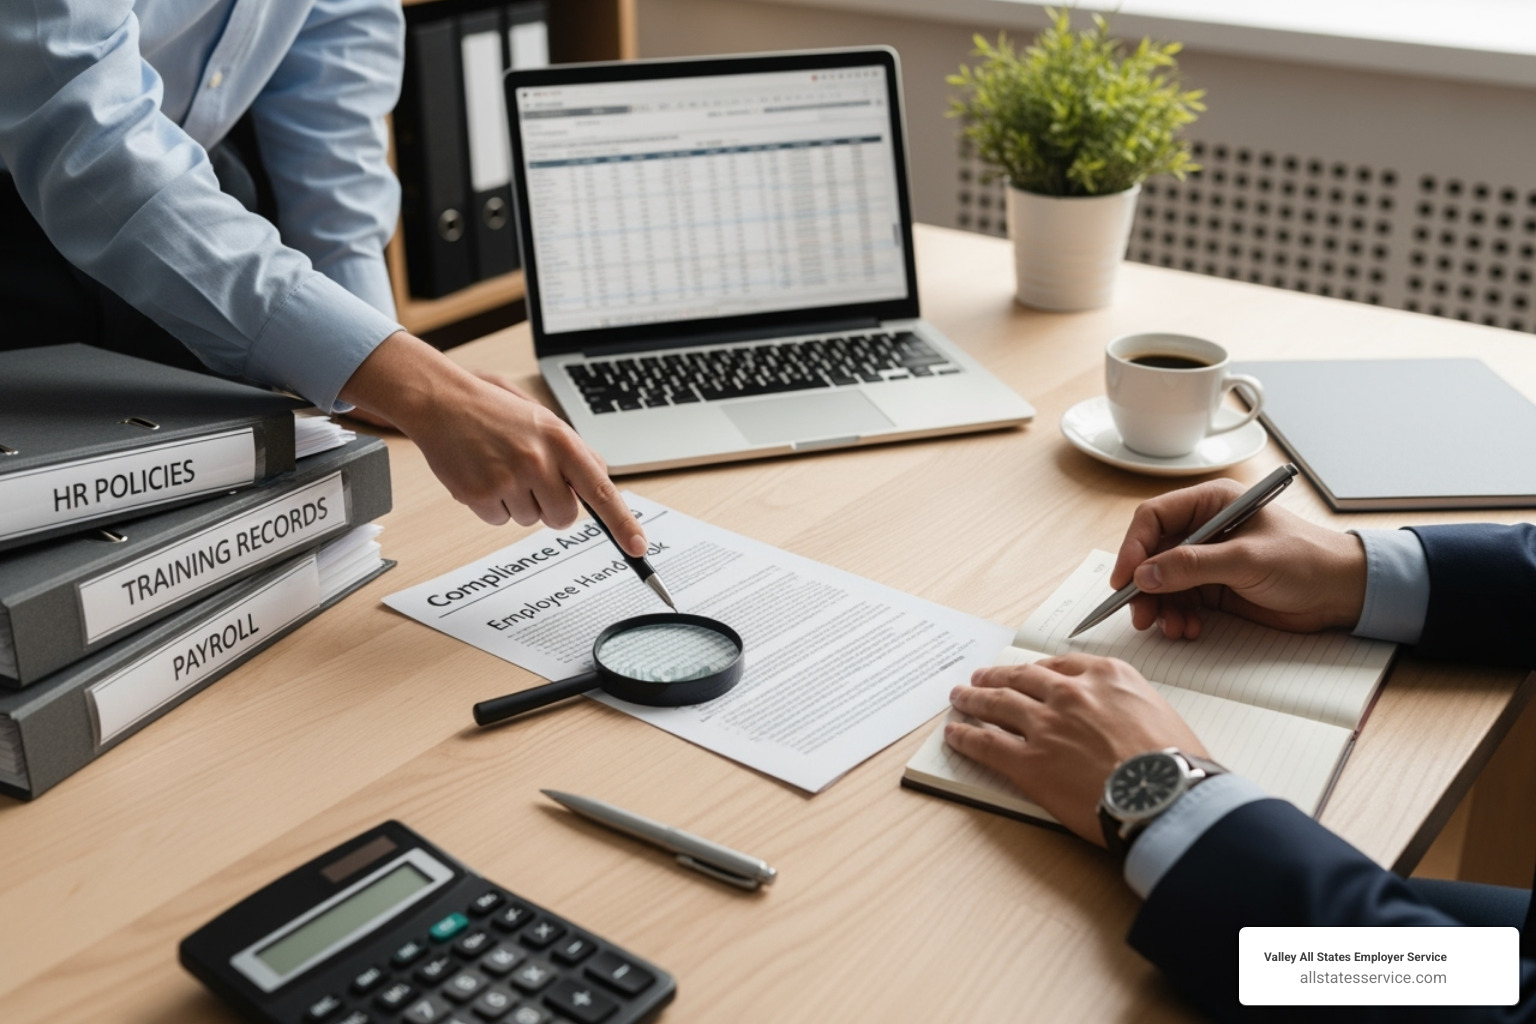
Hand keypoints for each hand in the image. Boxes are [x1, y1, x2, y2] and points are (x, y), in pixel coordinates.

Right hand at [340, 332, 646, 553]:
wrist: (442, 400)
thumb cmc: (493, 411)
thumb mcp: (542, 420)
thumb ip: (574, 451)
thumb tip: (600, 480)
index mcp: (561, 440)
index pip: (601, 490)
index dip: (622, 523)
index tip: (638, 548)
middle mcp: (538, 460)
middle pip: (564, 517)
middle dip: (551, 507)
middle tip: (530, 478)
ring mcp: (508, 478)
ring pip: (530, 520)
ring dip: (518, 502)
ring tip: (499, 466)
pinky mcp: (480, 494)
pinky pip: (499, 521)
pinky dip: (491, 506)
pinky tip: (482, 475)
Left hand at [947, 655, 1206, 844]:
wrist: (1170, 797)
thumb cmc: (1177, 765)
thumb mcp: (1161, 714)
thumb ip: (1128, 706)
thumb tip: (1118, 719)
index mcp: (1106, 677)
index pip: (1060, 664)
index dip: (1036, 668)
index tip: (1026, 671)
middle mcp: (1071, 693)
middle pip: (1022, 678)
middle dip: (998, 677)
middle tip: (981, 678)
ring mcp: (1046, 725)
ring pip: (997, 704)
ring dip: (973, 699)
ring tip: (960, 697)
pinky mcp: (1029, 762)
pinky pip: (986, 744)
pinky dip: (966, 737)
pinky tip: (955, 734)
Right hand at [1111, 478, 1366, 639]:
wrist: (1342, 592)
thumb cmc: (1307, 560)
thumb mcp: (1247, 559)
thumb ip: (1194, 565)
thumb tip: (1146, 574)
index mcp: (1210, 504)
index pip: (1154, 518)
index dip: (1133, 547)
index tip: (1125, 579)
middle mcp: (1203, 529)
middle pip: (1151, 554)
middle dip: (1144, 586)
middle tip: (1141, 613)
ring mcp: (1206, 560)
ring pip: (1162, 582)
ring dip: (1160, 607)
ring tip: (1171, 628)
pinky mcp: (1213, 588)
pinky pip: (1179, 602)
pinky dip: (1177, 618)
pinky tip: (1188, 629)